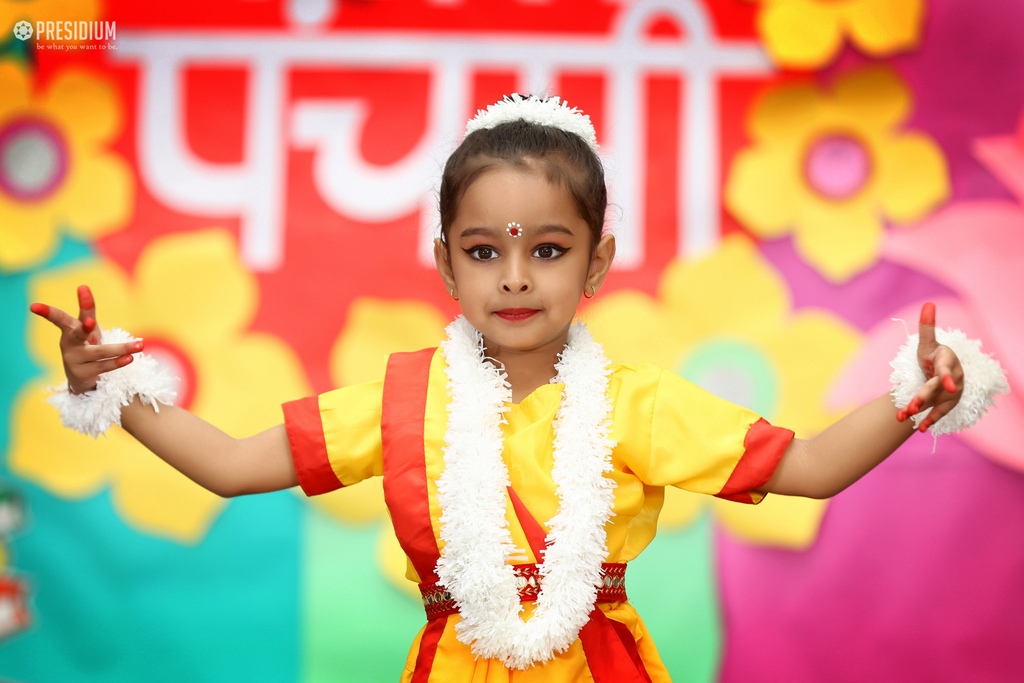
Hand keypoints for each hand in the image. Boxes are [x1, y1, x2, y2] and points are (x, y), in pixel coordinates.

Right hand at [30, 285, 142, 394]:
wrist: (83, 379)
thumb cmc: (85, 346)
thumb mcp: (87, 328)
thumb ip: (87, 309)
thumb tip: (83, 285)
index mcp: (69, 330)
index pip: (59, 319)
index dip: (48, 312)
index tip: (33, 306)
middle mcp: (68, 345)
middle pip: (77, 335)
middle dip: (85, 329)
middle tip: (92, 322)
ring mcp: (74, 361)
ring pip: (100, 352)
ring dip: (121, 349)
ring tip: (139, 345)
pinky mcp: (83, 375)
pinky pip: (104, 366)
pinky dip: (118, 362)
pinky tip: (130, 358)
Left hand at [896, 302, 963, 430]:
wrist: (942, 373)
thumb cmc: (933, 356)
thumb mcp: (928, 343)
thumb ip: (927, 326)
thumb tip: (928, 303)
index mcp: (948, 361)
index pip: (945, 370)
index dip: (945, 378)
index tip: (946, 385)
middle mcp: (953, 378)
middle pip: (936, 388)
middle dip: (923, 397)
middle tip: (910, 406)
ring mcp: (952, 393)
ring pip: (934, 402)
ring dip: (919, 410)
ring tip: (902, 416)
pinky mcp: (947, 404)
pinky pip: (939, 414)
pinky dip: (929, 421)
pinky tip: (918, 429)